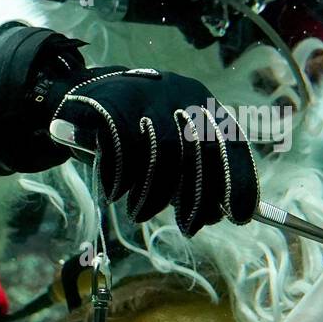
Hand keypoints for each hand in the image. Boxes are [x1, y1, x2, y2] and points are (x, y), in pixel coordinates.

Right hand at [50, 67, 257, 235]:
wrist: (84, 97)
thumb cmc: (136, 133)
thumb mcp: (172, 147)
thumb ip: (194, 173)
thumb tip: (216, 213)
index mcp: (203, 104)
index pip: (231, 142)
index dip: (237, 180)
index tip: (237, 216)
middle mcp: (180, 93)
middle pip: (200, 151)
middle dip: (197, 197)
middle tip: (188, 227)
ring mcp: (147, 94)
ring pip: (161, 154)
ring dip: (152, 195)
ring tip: (139, 214)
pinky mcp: (113, 102)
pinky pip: (123, 150)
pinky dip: (119, 178)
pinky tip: (115, 192)